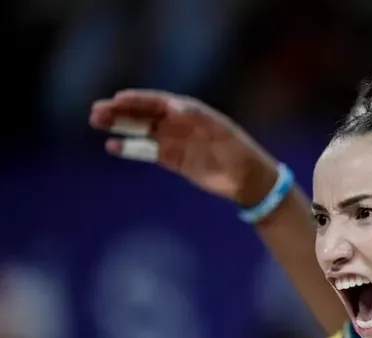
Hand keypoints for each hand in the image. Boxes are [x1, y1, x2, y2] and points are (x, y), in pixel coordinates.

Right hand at [89, 90, 278, 206]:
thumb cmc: (238, 151)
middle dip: (120, 111)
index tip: (118, 98)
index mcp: (189, 111)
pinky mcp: (172, 160)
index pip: (157, 101)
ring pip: (140, 131)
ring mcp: (173, 141)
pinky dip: (129, 148)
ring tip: (96, 122)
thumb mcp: (222, 132)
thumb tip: (175, 106)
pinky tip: (112, 146)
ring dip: (119, 127)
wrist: (248, 178)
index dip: (137, 100)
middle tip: (96, 111)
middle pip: (143, 114)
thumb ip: (198, 118)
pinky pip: (146, 151)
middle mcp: (178, 123)